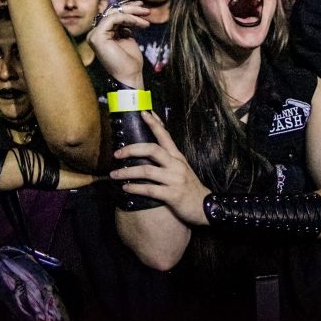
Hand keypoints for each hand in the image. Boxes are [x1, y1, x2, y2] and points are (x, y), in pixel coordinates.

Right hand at [87, 0, 148, 87]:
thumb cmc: (130, 62)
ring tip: (147, 15)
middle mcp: (95, 34)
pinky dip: (128, 18)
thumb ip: (125, 26)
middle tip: (147, 10)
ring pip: (113, 13)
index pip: (113, 15)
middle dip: (131, 8)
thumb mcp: (128, 38)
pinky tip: (140, 23)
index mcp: (101, 34)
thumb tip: (129, 13)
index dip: (128, 9)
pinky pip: (113, 19)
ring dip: (132, 12)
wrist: (129, 76)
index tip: (143, 8)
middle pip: (112, 12)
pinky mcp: (97, 36)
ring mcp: (94, 35)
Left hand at [109, 111, 211, 225]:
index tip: (143, 113)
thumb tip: (146, 152)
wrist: (206, 207)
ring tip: (114, 174)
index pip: (165, 136)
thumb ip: (167, 160)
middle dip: (132, 149)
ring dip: (127, 172)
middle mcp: (176, 165)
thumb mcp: (181, 169)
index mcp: (178, 157)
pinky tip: (126, 188)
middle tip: (117, 153)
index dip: (154, 123)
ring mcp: (174, 179)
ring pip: (147, 170)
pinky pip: (149, 189)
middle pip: (152, 150)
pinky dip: (135, 188)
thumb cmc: (190, 187)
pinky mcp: (172, 195)